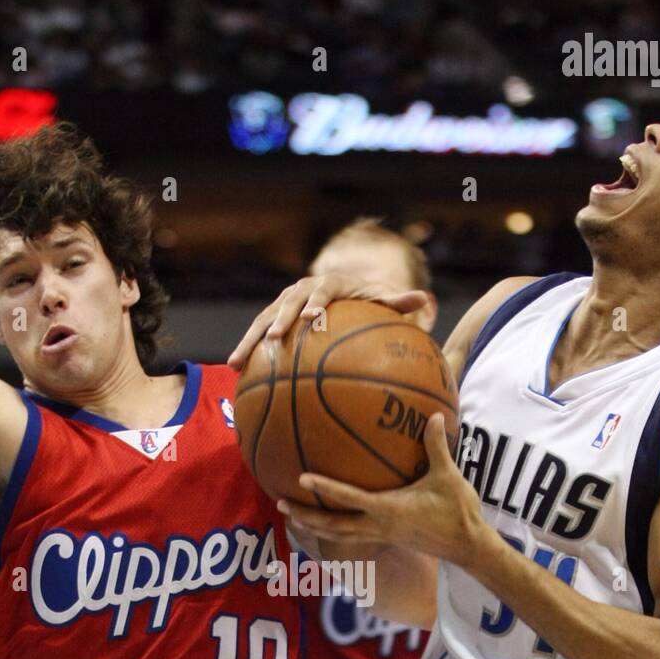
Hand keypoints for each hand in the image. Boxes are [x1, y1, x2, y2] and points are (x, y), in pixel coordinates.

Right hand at [228, 270, 429, 369]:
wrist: (338, 290)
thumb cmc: (364, 300)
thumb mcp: (381, 299)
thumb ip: (397, 302)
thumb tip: (424, 300)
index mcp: (329, 284)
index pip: (321, 292)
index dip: (315, 304)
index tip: (311, 319)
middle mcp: (302, 289)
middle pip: (286, 305)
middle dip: (277, 322)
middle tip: (272, 341)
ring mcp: (284, 302)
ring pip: (262, 320)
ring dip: (249, 341)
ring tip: (236, 364)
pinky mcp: (272, 316)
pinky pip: (257, 334)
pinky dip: (246, 351)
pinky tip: (235, 374)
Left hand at [277, 413, 486, 569]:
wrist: (467, 546)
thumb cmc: (458, 511)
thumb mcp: (448, 476)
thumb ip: (436, 446)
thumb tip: (433, 414)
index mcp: (388, 509)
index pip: (349, 498)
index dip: (324, 488)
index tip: (301, 478)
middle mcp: (378, 526)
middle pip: (332, 526)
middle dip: (305, 517)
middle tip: (281, 505)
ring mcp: (380, 536)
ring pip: (337, 536)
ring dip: (313, 527)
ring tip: (291, 517)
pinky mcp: (385, 539)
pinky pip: (350, 537)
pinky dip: (331, 532)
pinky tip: (323, 523)